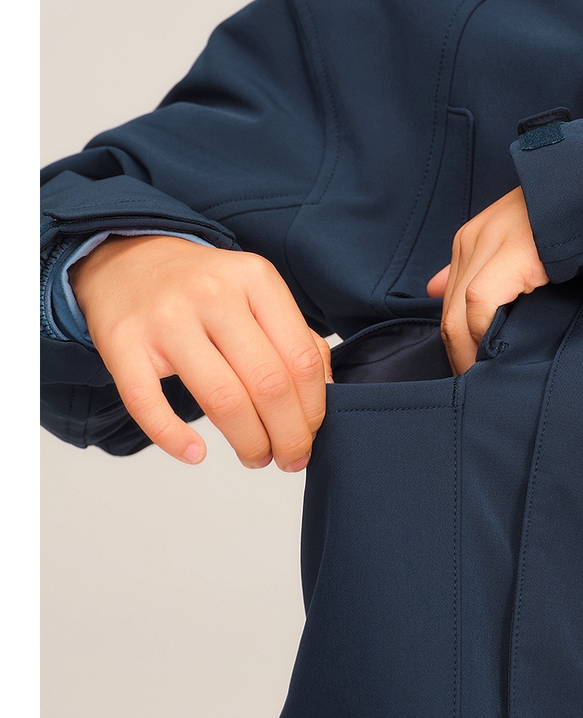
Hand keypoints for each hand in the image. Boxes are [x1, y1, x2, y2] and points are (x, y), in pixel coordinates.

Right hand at [70, 235, 332, 469]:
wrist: (128, 260)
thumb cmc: (203, 289)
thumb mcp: (256, 293)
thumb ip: (295, 337)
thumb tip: (326, 395)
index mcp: (256, 278)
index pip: (300, 359)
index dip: (313, 409)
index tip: (312, 435)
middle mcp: (213, 293)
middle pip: (268, 384)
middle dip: (288, 435)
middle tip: (289, 458)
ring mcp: (165, 318)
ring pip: (221, 398)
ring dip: (248, 441)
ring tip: (255, 457)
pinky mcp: (122, 342)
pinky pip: (148, 403)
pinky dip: (173, 437)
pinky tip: (195, 453)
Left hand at [426, 187, 548, 373]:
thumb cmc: (565, 224)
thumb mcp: (519, 244)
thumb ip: (480, 268)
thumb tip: (435, 289)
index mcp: (471, 241)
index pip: (449, 305)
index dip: (457, 344)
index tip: (471, 373)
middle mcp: (472, 241)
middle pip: (448, 315)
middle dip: (459, 356)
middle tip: (476, 389)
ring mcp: (489, 244)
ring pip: (458, 314)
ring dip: (470, 352)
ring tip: (486, 380)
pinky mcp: (513, 252)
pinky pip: (480, 302)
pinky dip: (486, 331)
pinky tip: (502, 351)